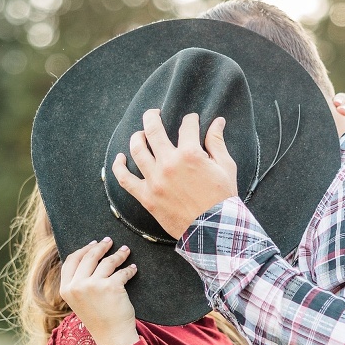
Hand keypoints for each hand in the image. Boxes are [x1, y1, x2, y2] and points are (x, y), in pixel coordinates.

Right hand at [59, 238, 138, 344]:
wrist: (112, 336)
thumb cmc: (98, 319)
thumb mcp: (79, 302)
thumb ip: (78, 283)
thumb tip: (89, 258)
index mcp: (66, 289)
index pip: (71, 260)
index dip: (83, 249)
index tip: (93, 244)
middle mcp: (77, 286)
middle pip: (89, 256)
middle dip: (101, 246)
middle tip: (110, 241)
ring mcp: (93, 285)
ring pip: (107, 261)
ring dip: (118, 254)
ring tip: (125, 251)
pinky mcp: (111, 286)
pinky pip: (122, 272)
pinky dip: (129, 269)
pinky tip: (133, 269)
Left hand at [112, 108, 237, 238]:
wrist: (213, 231)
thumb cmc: (222, 199)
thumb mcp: (225, 167)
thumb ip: (217, 142)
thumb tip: (218, 121)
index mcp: (190, 154)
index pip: (187, 126)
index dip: (191, 120)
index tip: (192, 121)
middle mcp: (169, 163)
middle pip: (153, 130)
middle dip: (153, 116)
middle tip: (154, 113)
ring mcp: (155, 180)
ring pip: (137, 149)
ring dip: (137, 137)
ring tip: (140, 134)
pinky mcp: (146, 197)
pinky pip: (124, 179)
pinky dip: (119, 166)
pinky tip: (120, 158)